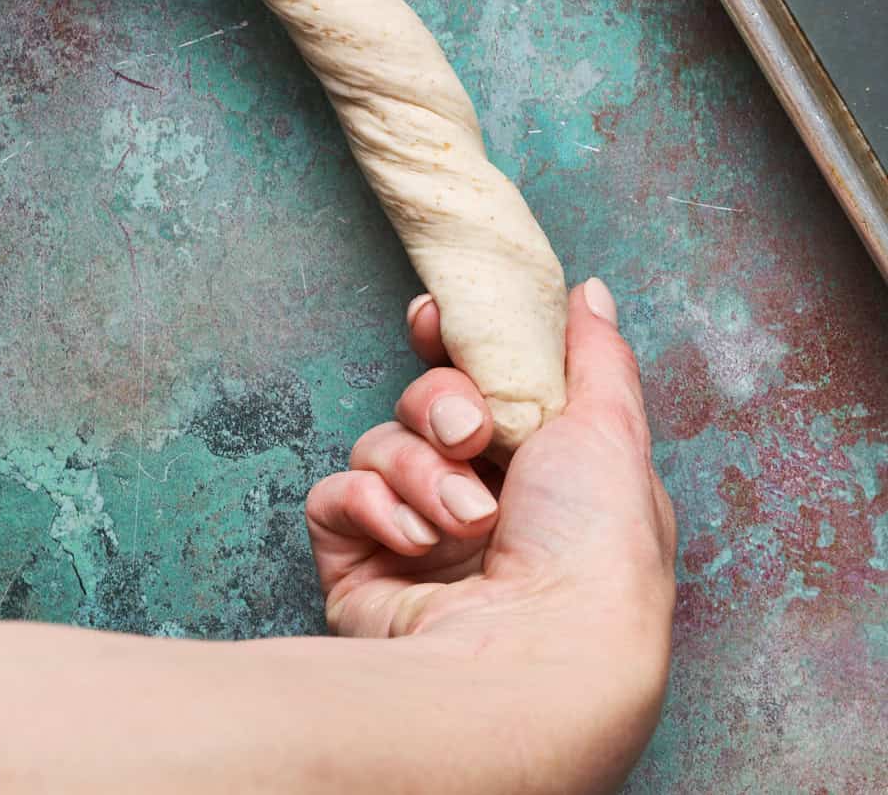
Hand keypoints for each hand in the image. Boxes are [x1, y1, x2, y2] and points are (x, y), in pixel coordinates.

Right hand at [307, 280, 676, 794]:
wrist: (535, 655)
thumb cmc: (591, 548)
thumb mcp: (611, 429)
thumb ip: (595, 353)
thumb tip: (588, 293)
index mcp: (541, 466)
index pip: (478, 380)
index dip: (449, 342)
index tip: (437, 319)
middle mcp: (478, 498)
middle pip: (425, 403)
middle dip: (441, 407)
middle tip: (469, 434)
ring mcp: (416, 536)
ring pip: (381, 445)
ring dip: (421, 473)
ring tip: (465, 521)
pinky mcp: (361, 567)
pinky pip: (338, 497)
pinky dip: (374, 507)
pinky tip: (416, 540)